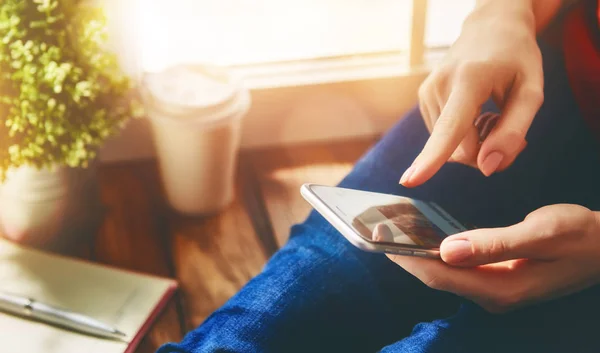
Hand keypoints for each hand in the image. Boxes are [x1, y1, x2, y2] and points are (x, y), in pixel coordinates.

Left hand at [386, 204, 599, 312]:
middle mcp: (493, 296)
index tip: (379, 239)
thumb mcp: (542, 233)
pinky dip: (438, 254)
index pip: (439, 275)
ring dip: (419, 255)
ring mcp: (496, 291)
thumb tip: (447, 249)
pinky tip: (425, 239)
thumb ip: (494, 243)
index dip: (406, 258)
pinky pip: (458, 270)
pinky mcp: (498, 281)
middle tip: (377, 232)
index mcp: (501, 288)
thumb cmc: (580, 235)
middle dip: (406, 257)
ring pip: (445, 275)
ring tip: (393, 233)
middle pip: (437, 278)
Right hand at [400, 0, 542, 186]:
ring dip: (476, 143)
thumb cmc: (516, 59)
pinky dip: (463, 136)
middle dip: (486, 153)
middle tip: (512, 132)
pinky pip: (444, 138)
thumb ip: (513, 132)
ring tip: (492, 114)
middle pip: (459, 150)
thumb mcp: (531, 92)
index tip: (409, 181)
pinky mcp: (423, 99)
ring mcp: (427, 92)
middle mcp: (439, 86)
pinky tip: (475, 113)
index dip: (433, 158)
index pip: (451, 128)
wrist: (490, 28)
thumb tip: (486, 168)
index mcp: (469, 80)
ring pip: (450, 148)